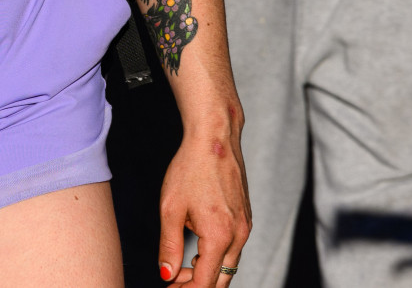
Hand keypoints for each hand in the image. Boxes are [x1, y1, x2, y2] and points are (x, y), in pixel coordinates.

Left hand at [157, 110, 248, 284]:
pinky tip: (197, 251)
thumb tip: (166, 274)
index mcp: (219, 236)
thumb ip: (169, 246)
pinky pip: (233, 249)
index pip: (206, 282)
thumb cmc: (190, 168)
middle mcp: (238, 235)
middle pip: (222, 279)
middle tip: (174, 282)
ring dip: (207, 272)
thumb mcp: (171, 208)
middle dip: (197, 285)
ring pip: (229, 265)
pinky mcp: (245, 218)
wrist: (215, 139)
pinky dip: (216, 257)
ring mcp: (245, 227)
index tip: (169, 287)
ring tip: (181, 269)